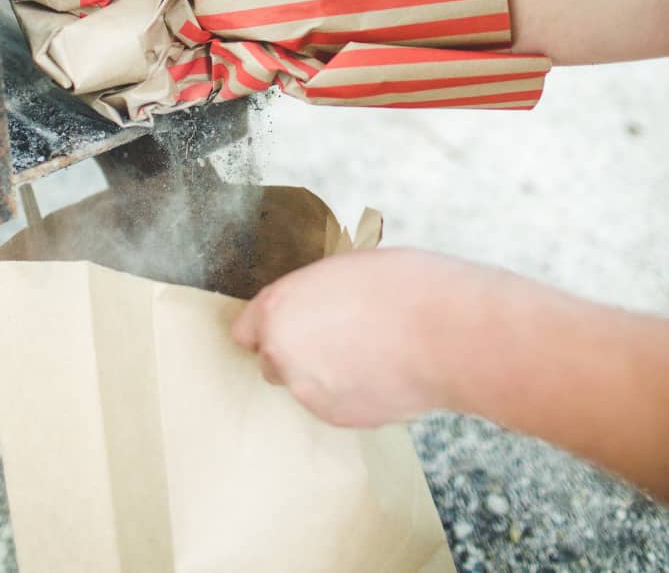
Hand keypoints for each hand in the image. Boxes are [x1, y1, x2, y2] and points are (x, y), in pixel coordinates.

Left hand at [231, 247, 467, 427]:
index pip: (244, 331)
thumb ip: (310, 296)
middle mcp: (283, 354)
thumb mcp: (341, 270)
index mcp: (278, 308)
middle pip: (271, 361)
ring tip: (367, 350)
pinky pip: (333, 404)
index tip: (289, 325)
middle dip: (294, 352)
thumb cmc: (399, 286)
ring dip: (322, 373)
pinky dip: (349, 392)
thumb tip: (309, 309)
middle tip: (334, 336)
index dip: (269, 327)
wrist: (442, 331)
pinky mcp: (340, 417)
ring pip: (303, 385)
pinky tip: (380, 371)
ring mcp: (309, 391)